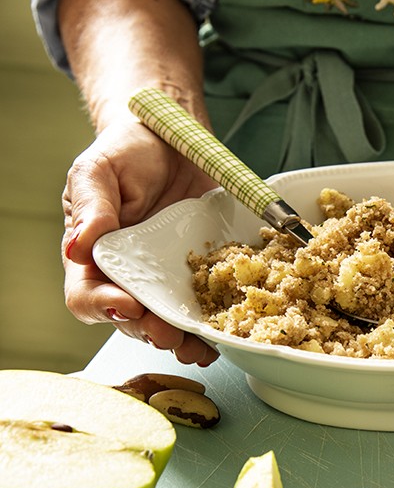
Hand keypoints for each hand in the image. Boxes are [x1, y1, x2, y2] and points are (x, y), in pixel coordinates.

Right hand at [62, 119, 219, 364]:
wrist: (174, 139)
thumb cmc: (127, 153)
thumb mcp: (100, 170)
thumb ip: (91, 207)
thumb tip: (77, 248)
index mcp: (93, 257)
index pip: (86, 295)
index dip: (103, 306)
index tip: (125, 303)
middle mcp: (128, 276)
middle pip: (130, 319)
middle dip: (149, 330)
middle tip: (168, 333)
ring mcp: (166, 279)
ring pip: (167, 323)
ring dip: (182, 340)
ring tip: (198, 347)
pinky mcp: (201, 275)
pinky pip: (203, 307)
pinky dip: (211, 327)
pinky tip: (222, 338)